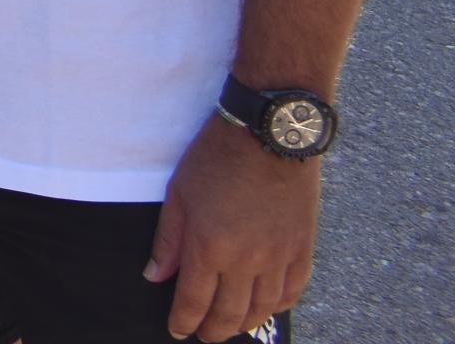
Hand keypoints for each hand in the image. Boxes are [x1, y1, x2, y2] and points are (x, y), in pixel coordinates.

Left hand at [147, 117, 319, 338]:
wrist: (268, 135)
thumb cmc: (216, 158)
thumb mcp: (179, 194)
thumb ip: (169, 240)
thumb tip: (155, 275)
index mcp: (210, 247)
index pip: (195, 301)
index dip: (184, 321)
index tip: (177, 330)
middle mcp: (247, 260)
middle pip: (230, 312)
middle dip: (214, 329)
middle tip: (203, 335)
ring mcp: (279, 256)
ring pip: (263, 307)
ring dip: (245, 322)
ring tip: (230, 325)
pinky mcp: (303, 247)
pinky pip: (293, 290)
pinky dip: (278, 305)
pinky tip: (266, 306)